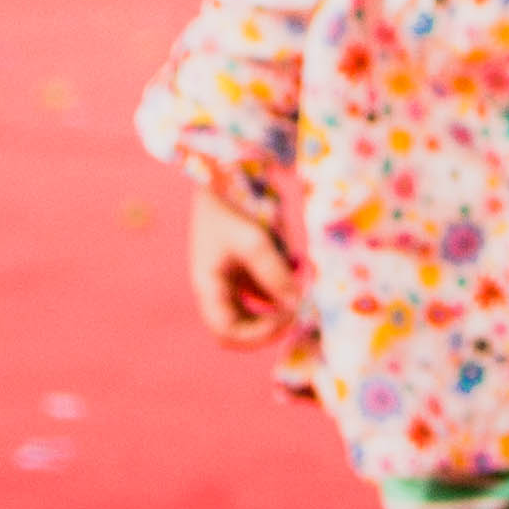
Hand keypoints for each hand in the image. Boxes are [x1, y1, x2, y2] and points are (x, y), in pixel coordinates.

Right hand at [186, 182, 300, 347]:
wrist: (224, 172)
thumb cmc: (232, 207)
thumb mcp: (255, 241)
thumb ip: (276, 275)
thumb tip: (297, 306)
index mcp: (209, 287)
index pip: (227, 332)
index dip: (257, 336)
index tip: (286, 319)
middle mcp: (217, 288)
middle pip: (241, 326)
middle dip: (270, 325)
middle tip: (298, 313)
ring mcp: (230, 278)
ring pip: (255, 309)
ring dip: (277, 306)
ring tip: (299, 289)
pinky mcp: (243, 266)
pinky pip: (263, 289)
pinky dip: (280, 287)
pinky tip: (296, 272)